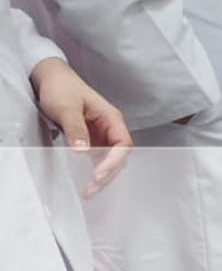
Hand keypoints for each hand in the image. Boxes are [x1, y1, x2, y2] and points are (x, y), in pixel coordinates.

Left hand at [29, 58, 130, 198]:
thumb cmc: (62, 88)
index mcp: (111, 118)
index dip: (113, 161)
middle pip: (119, 156)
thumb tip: (83, 151)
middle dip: (108, 174)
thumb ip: (76, 129)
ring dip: (102, 177)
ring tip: (88, 191)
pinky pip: (97, 159)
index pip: (123, 144)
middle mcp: (110, 128)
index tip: (99, 174)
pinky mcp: (91, 140)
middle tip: (92, 188)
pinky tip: (86, 181)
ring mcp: (101, 135)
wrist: (51, 79)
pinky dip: (93, 171)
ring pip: (109, 161)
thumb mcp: (67, 107)